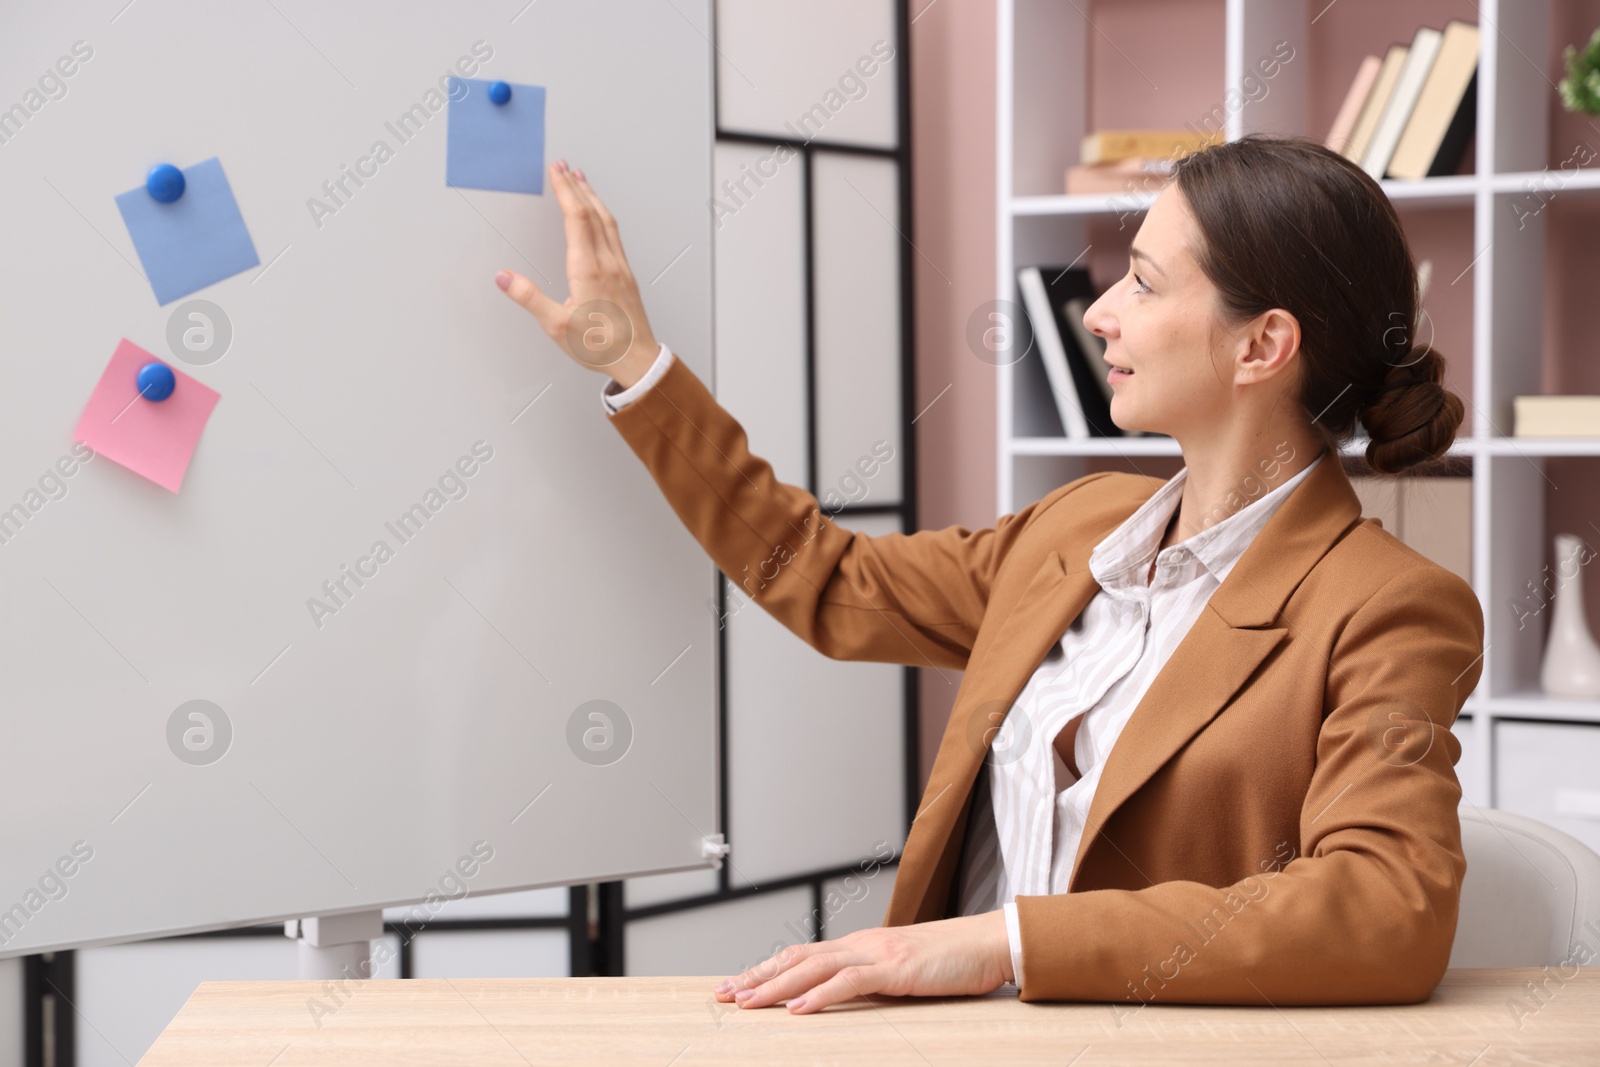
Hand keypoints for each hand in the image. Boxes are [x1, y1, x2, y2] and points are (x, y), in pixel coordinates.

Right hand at [494, 158, 660, 388]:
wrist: (637, 361)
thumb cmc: (601, 347)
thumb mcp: (557, 326)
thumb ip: (530, 298)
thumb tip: (505, 277)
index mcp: (588, 270)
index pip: (576, 218)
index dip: (565, 190)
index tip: (556, 171)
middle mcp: (608, 262)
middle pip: (593, 212)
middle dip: (577, 186)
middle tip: (564, 166)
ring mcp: (620, 267)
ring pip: (608, 221)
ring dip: (592, 197)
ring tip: (581, 180)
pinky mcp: (627, 275)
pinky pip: (614, 234)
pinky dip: (603, 216)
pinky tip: (599, 216)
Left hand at [711, 911, 1013, 1013]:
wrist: (990, 943)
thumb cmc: (953, 960)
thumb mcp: (904, 971)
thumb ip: (875, 979)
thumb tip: (846, 995)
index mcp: (862, 946)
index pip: (803, 956)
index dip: (767, 970)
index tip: (738, 985)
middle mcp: (862, 944)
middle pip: (797, 959)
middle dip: (757, 977)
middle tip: (724, 994)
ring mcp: (878, 954)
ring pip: (814, 968)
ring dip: (776, 987)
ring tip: (746, 1002)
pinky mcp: (896, 969)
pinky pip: (850, 982)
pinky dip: (819, 996)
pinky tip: (798, 1009)